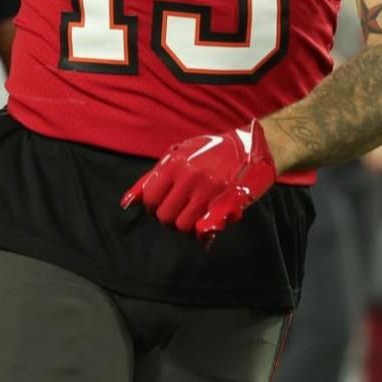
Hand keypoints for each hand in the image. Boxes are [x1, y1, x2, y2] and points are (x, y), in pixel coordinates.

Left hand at [121, 121, 275, 240]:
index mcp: (174, 163)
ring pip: (183, 225)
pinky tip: (204, 231)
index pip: (150, 198)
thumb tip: (127, 202)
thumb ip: (153, 177)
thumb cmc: (212, 150)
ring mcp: (208, 190)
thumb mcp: (180, 154)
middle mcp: (189, 176)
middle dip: (169, 220)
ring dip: (186, 228)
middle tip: (180, 214)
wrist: (254, 146)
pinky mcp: (227, 202)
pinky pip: (204, 229)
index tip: (160, 207)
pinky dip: (202, 235)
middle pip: (165, 215)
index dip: (153, 208)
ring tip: (193, 218)